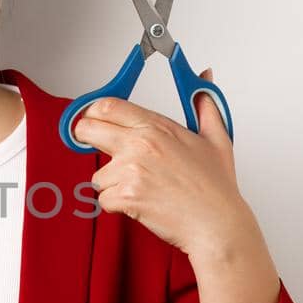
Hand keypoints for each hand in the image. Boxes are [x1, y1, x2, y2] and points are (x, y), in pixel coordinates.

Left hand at [71, 67, 255, 260]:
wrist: (218, 225)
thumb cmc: (216, 187)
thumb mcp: (216, 137)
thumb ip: (205, 104)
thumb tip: (205, 77)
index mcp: (157, 126)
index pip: (107, 106)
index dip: (93, 112)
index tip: (92, 120)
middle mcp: (140, 144)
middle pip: (87, 129)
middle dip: (85, 139)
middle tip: (101, 150)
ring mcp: (131, 170)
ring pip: (97, 174)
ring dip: (112, 184)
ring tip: (143, 188)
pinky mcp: (126, 197)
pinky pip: (103, 199)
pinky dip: (118, 206)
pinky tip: (142, 204)